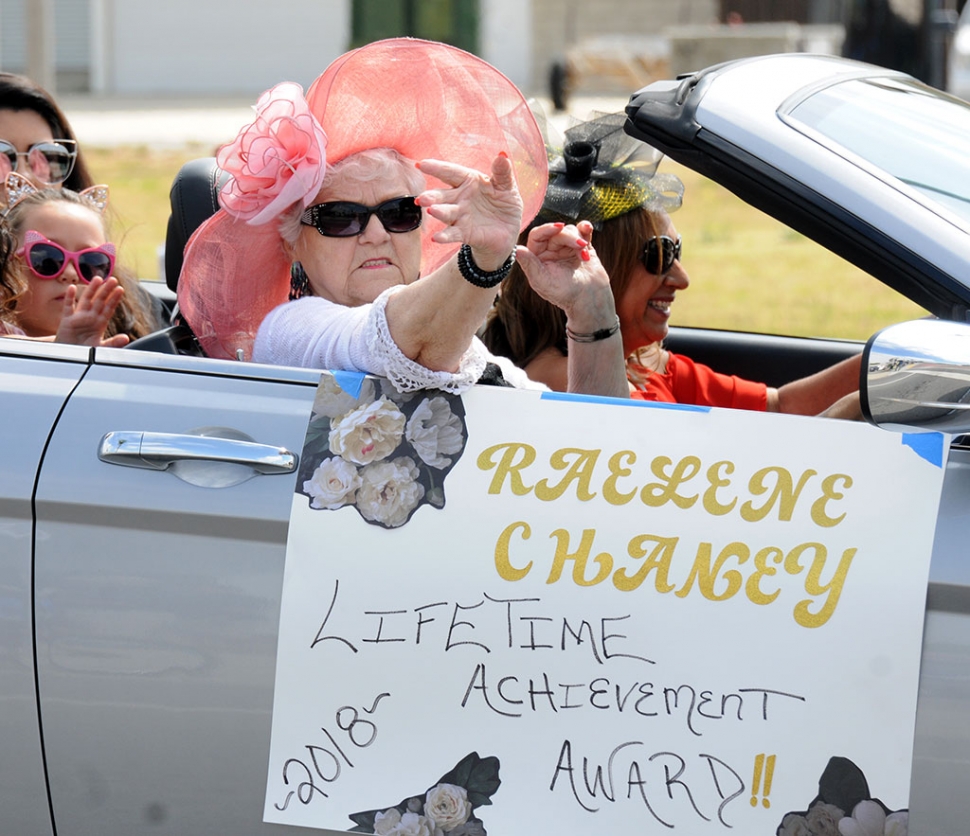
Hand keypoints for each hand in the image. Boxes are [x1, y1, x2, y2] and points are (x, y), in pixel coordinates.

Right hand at [55, 277, 128, 347]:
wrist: (70, 356)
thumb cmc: (86, 350)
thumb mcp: (102, 348)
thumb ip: (113, 343)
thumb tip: (126, 338)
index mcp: (100, 323)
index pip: (109, 308)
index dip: (114, 299)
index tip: (120, 289)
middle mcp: (90, 317)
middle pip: (99, 301)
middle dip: (106, 291)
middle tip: (113, 280)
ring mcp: (78, 317)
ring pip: (86, 300)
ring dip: (91, 290)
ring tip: (98, 279)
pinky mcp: (67, 321)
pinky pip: (68, 307)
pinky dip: (69, 298)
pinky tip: (71, 288)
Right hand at [415, 153, 521, 269]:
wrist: (507, 231)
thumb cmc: (504, 204)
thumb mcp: (507, 187)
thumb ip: (502, 172)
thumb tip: (502, 155)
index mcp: (468, 181)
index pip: (450, 172)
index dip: (436, 168)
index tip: (421, 165)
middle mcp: (459, 198)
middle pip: (443, 195)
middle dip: (432, 196)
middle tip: (422, 198)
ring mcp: (460, 216)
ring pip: (446, 213)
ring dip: (438, 212)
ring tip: (431, 211)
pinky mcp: (463, 233)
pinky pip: (452, 234)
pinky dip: (444, 236)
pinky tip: (436, 238)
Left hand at [516, 221, 615, 327]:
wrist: (589, 301)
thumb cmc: (564, 294)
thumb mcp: (542, 281)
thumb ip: (529, 264)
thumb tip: (516, 249)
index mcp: (537, 258)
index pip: (537, 236)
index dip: (546, 229)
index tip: (559, 228)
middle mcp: (550, 251)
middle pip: (556, 233)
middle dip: (569, 237)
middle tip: (580, 246)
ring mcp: (567, 248)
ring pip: (570, 231)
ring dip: (579, 239)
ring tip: (584, 256)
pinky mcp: (583, 248)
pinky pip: (582, 232)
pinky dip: (585, 228)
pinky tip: (588, 227)